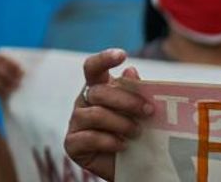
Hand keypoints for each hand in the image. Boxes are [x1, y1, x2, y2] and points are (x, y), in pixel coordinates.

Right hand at [64, 48, 151, 180]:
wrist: (132, 165)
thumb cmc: (136, 132)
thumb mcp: (140, 111)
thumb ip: (136, 92)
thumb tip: (130, 71)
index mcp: (99, 88)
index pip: (93, 68)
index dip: (104, 59)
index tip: (122, 55)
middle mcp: (84, 102)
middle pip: (98, 92)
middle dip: (127, 100)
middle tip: (148, 111)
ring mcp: (75, 123)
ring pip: (94, 115)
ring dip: (120, 123)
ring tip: (137, 132)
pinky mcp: (72, 144)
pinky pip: (88, 138)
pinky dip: (109, 141)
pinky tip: (123, 145)